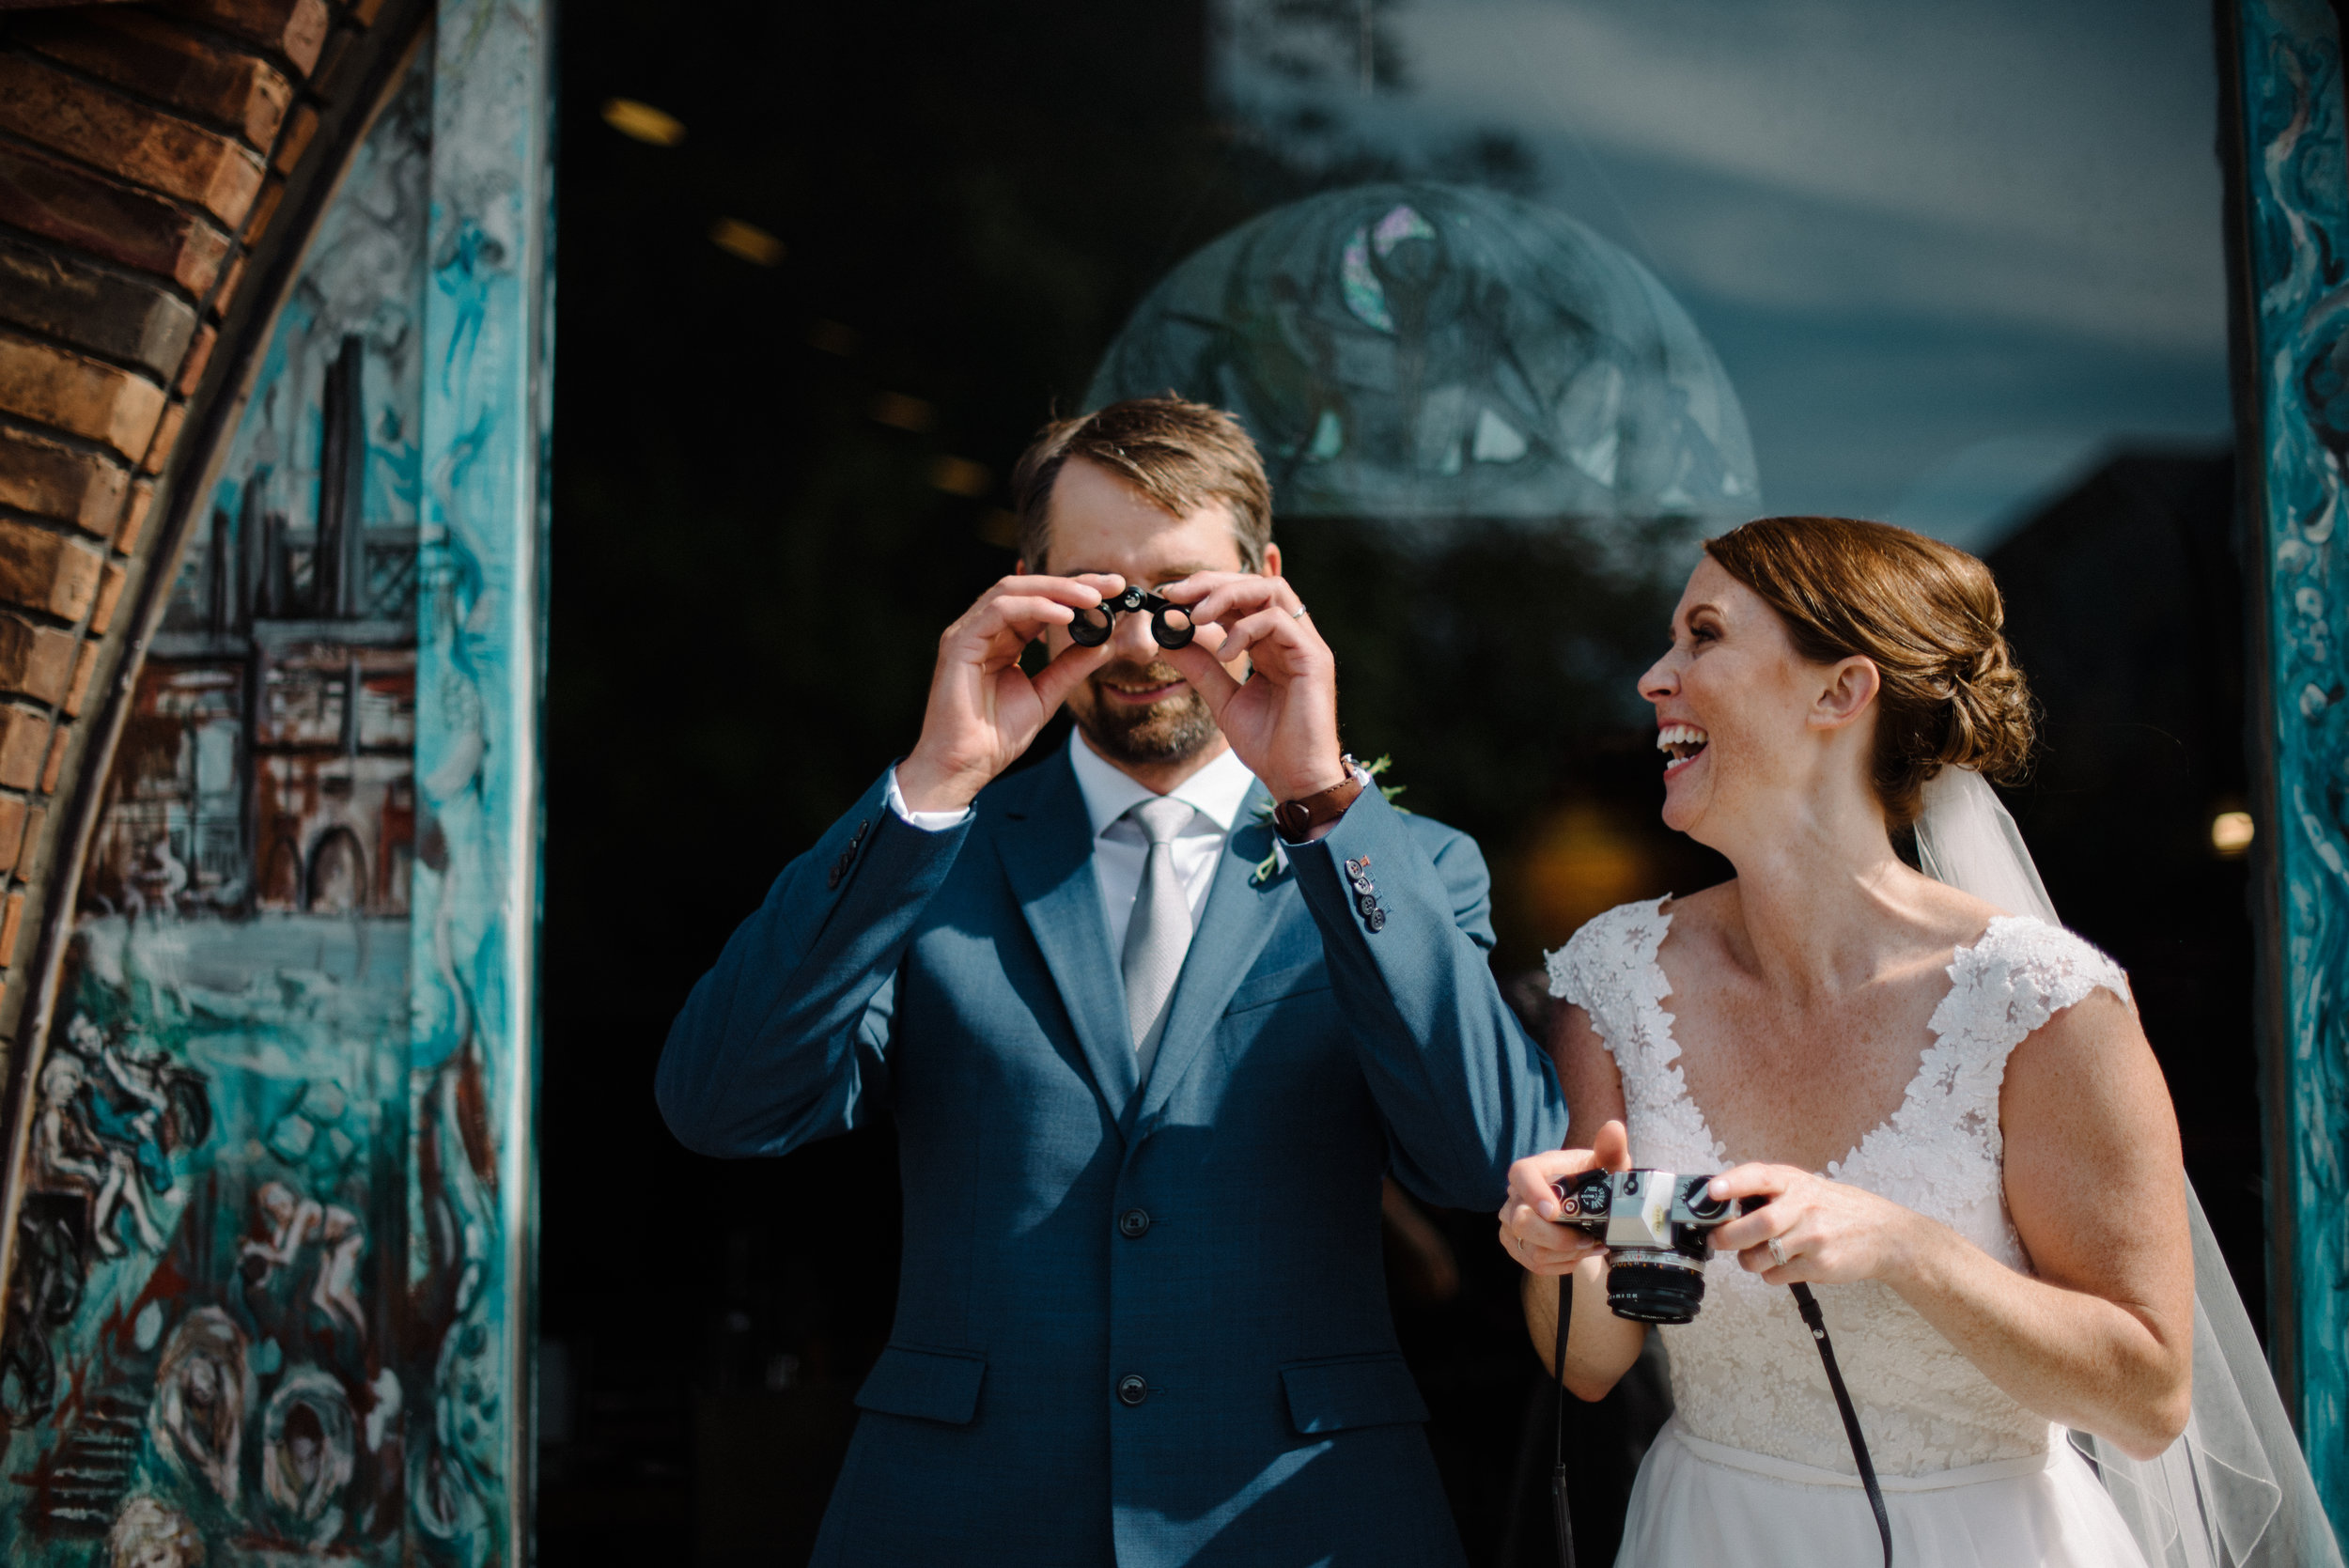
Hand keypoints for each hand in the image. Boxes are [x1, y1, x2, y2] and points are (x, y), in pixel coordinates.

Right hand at [897, 574, 1121, 811]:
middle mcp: (983, 629)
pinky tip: (1065, 616)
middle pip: (1029, 588)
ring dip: (1057, 590)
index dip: (1076, 592)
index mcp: (1002, 638)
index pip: (1041, 602)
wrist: (965, 765)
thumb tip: (1106, 641)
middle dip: (1073, 583)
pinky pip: (1000, 610)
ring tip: (1092, 598)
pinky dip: (1035, 607)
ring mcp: (968, 632)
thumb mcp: (1045, 694)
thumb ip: (1071, 666)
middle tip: (1112, 584)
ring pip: (1013, 590)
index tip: (1114, 591)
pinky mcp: (959, 641)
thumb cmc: (996, 736)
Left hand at [1154, 573, 1345, 801]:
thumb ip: (1200, 667)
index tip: (1168, 596)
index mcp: (1272, 644)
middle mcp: (1292, 637)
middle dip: (1212, 582)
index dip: (1206, 589)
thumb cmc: (1268, 744)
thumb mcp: (1222, 699)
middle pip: (1257, 582)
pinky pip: (1278, 621)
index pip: (1242, 597)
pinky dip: (1245, 629)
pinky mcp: (1314, 658)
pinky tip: (1224, 653)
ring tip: (1196, 617)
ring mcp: (1306, 645)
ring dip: (1228, 595)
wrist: (1294, 779)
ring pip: (1271, 590)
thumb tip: (1167, 638)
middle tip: (1174, 593)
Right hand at [1496, 1119, 1631, 1275]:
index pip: (1521, 1174)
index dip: (1532, 1193)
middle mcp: (1516, 1196)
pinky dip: (1562, 1264)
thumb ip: (1612, 1149)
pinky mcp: (1516, 1245)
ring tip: (1591, 1246)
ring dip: (1567, 1254)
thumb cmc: (1594, 1182)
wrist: (1587, 1210)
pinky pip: (1534, 1264)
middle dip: (1558, 1238)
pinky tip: (1579, 1253)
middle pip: (1520, 1221)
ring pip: (1531, 1249)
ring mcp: (1511, 1223)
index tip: (1554, 1211)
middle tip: (1588, 1239)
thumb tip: (1614, 1128)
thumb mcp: (1608, 1166)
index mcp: (1536, 1170)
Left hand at [1704, 1164, 1930, 1286]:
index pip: (1759, 1176)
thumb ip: (1772, 1192)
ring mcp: (1813, 1237)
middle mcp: (1804, 1207)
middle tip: (1717, 1241)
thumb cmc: (1838, 1209)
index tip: (1712, 1190)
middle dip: (1728, 1237)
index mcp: (1795, 1183)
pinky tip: (1782, 1265)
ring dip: (1747, 1260)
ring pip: (1761, 1255)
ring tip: (1754, 1256)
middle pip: (1756, 1224)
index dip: (1733, 1182)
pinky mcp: (1819, 1265)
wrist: (1886, 1235)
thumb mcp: (1807, 1188)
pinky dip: (1769, 1274)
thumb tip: (1724, 1203)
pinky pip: (1777, 1275)